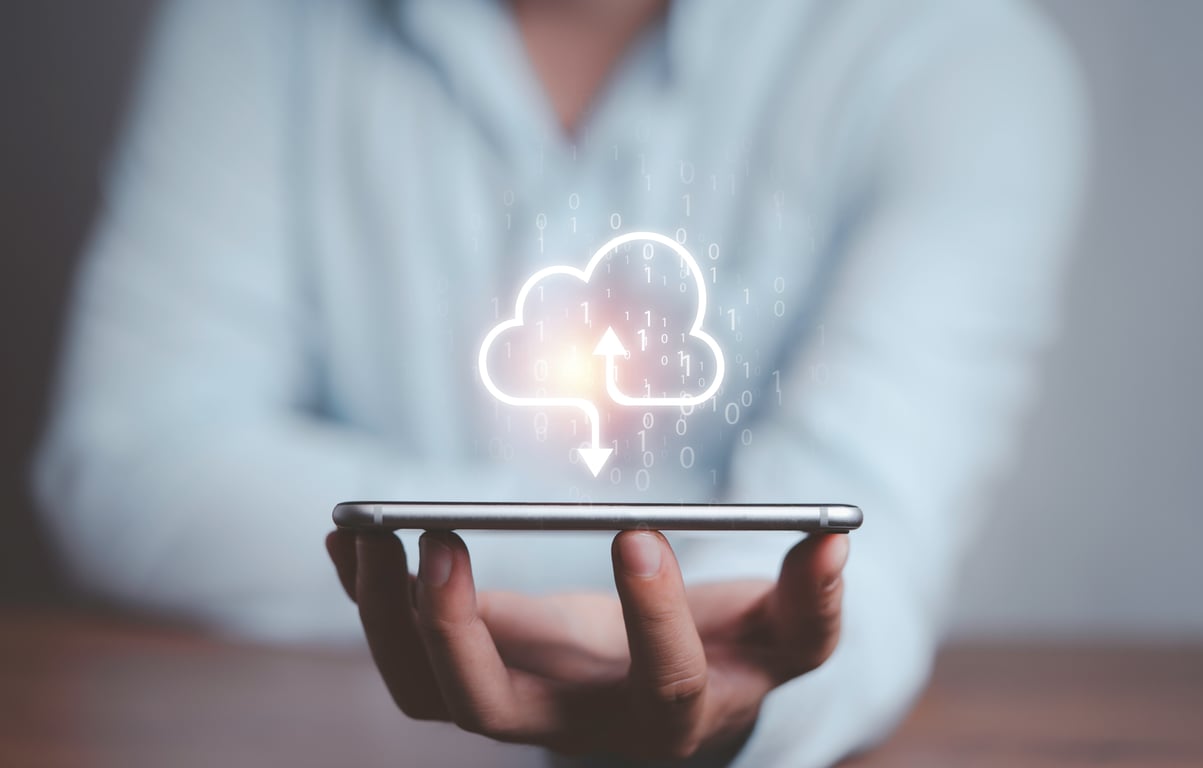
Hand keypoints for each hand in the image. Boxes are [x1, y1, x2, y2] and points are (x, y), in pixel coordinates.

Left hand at [326, 528, 847, 759]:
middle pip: (494, 711)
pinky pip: (407, 662)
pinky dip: (370, 603)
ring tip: (365, 530)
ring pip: (427, 694)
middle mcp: (580, 724)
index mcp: (670, 712)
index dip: (654, 619)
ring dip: (386, 616)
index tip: (637, 532)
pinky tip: (351, 541)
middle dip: (455, 631)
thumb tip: (833, 539)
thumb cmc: (734, 656)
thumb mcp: (787, 633)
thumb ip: (812, 599)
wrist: (674, 701)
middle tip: (438, 538)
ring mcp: (520, 707)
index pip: (663, 685)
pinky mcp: (481, 680)